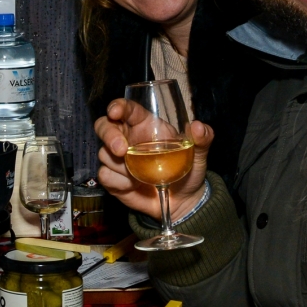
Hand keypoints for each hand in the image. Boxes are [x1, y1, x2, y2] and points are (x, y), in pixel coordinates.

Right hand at [93, 99, 211, 222]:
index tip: (115, 111)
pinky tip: (132, 186)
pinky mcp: (113, 178)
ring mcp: (118, 159)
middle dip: (109, 135)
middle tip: (121, 150)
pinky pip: (105, 175)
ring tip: (140, 176)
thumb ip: (202, 138)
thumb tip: (198, 127)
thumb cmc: (187, 170)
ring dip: (119, 166)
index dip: (118, 106)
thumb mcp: (199, 154)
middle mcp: (128, 138)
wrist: (182, 201)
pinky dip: (118, 182)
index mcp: (145, 125)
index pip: (127, 109)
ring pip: (103, 153)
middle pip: (104, 126)